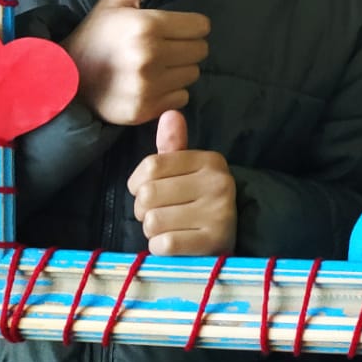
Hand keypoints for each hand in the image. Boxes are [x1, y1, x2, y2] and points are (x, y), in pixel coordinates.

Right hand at [66, 0, 211, 126]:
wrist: (62, 79)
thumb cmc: (95, 36)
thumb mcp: (114, 3)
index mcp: (147, 26)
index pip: (201, 27)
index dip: (188, 26)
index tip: (169, 28)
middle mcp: (150, 56)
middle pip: (200, 51)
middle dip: (185, 47)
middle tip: (160, 47)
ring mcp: (148, 86)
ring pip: (193, 75)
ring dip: (179, 70)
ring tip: (152, 66)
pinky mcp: (145, 110)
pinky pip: (181, 98)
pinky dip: (170, 93)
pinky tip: (148, 85)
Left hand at [127, 110, 235, 255]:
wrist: (224, 242)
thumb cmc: (196, 204)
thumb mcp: (186, 173)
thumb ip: (173, 147)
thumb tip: (170, 112)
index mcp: (211, 161)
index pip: (151, 165)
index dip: (138, 184)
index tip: (151, 192)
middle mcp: (219, 182)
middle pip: (148, 194)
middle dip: (144, 210)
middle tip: (161, 214)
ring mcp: (220, 213)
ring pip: (152, 221)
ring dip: (152, 231)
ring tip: (170, 229)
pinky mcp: (214, 242)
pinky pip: (163, 244)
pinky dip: (160, 248)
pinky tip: (175, 244)